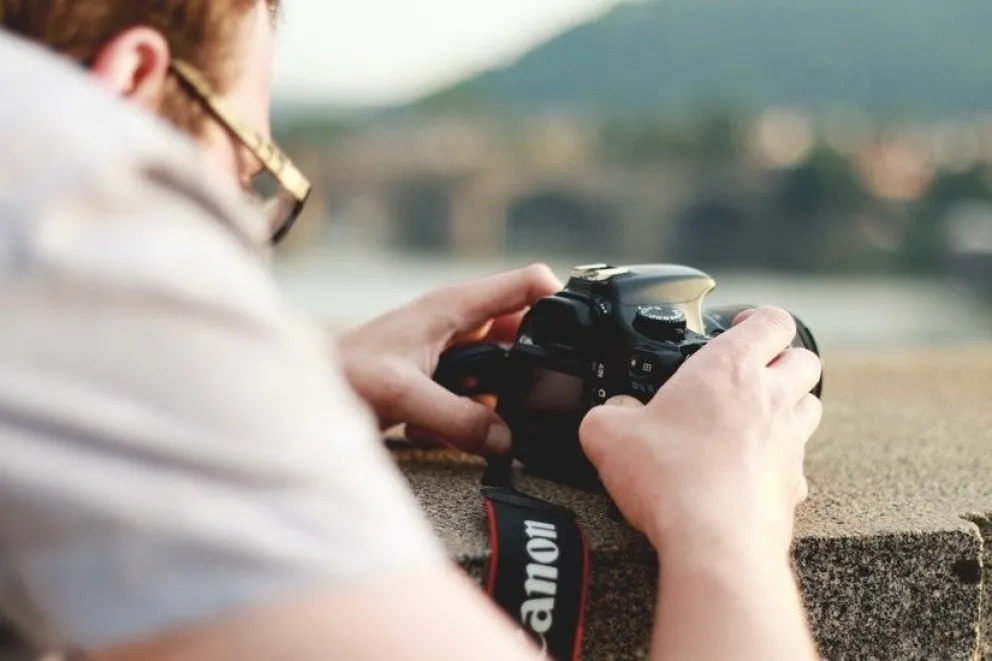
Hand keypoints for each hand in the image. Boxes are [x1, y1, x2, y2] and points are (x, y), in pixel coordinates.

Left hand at [337, 264, 562, 455]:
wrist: (303, 392)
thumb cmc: (342, 373)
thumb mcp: (404, 394)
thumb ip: (459, 418)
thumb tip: (508, 441)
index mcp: (455, 306)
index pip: (527, 284)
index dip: (561, 303)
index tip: (582, 338)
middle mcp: (459, 325)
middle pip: (524, 336)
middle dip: (533, 368)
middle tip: (537, 400)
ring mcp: (453, 354)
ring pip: (504, 374)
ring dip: (499, 401)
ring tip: (473, 419)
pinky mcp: (444, 382)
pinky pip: (480, 400)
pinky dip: (473, 418)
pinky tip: (442, 430)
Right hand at [578, 306, 822, 558]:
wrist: (714, 541)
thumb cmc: (670, 477)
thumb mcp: (609, 434)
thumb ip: (608, 413)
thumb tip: (610, 414)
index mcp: (729, 368)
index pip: (771, 321)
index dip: (758, 318)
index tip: (738, 325)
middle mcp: (769, 398)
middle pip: (803, 358)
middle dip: (783, 357)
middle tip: (754, 369)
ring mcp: (788, 442)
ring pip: (810, 405)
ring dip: (791, 404)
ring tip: (757, 416)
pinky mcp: (792, 484)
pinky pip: (799, 462)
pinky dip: (782, 460)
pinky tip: (753, 470)